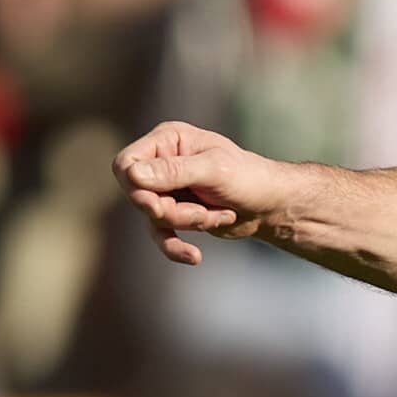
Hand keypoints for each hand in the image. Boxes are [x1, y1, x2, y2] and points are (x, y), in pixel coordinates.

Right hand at [115, 121, 301, 267]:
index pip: (126, 164)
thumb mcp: (213, 170)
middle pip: (138, 195)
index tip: (157, 204)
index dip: (135, 188)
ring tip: (221, 214)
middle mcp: (162, 162)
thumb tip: (132, 174)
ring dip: (186, 223)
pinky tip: (195, 256)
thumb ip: (173, 171)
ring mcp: (167, 190)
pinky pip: (161, 236)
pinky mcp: (175, 214)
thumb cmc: (247, 178)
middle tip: (201, 211)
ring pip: (153, 218)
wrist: (269, 205)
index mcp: (167, 140)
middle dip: (171, 210)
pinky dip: (176, 247)